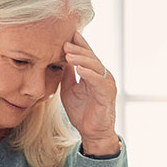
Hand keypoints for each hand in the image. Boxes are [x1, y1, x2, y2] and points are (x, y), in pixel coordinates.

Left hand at [61, 32, 119, 155]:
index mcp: (93, 73)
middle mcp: (101, 76)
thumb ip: (66, 75)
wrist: (91, 132)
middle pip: (91, 57)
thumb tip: (60, 60)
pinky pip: (99, 81)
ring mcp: (106, 84)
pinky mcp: (107, 94)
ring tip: (69, 55)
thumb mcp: (69, 90)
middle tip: (64, 43)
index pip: (86, 55)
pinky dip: (89, 74)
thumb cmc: (81, 111)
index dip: (79, 44)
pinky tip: (79, 69)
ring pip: (95, 66)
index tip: (67, 35)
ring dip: (82, 59)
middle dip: (78, 49)